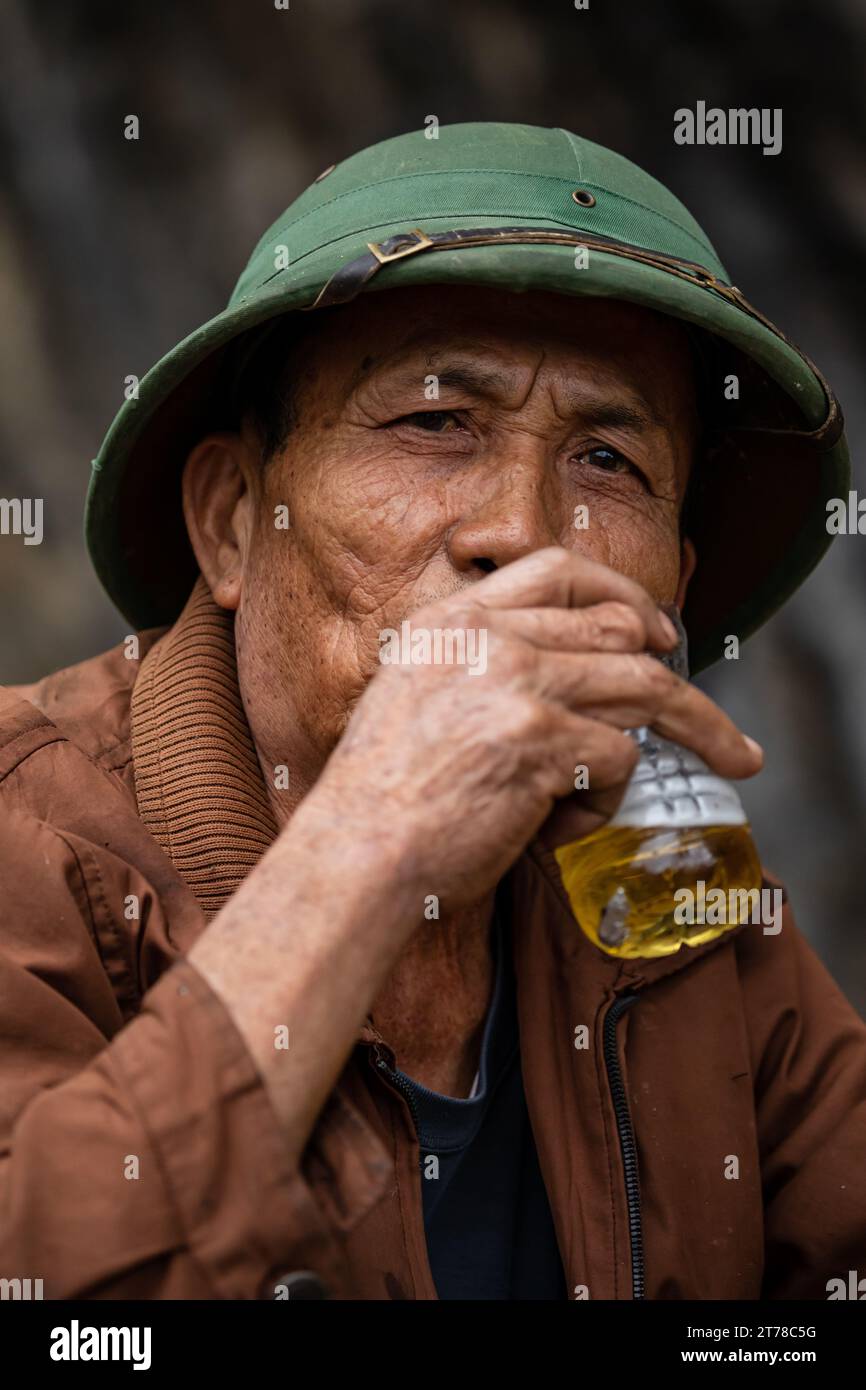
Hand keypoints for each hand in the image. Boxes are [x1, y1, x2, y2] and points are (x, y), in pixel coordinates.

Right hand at [309, 547, 762, 910]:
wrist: (355, 852)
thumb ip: (479, 667)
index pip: (557, 569)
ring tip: (734, 757)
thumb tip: (574, 672)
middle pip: (620, 629)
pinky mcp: (541, 739)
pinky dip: (606, 801)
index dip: (621, 593)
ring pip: (645, 685)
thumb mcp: (414, 695)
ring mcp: (516, 682)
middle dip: (681, 672)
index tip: (655, 626)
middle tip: (717, 716)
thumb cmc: (383, 797)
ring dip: (696, 729)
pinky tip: (560, 825)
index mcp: (452, 620)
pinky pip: (620, 759)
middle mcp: (487, 637)